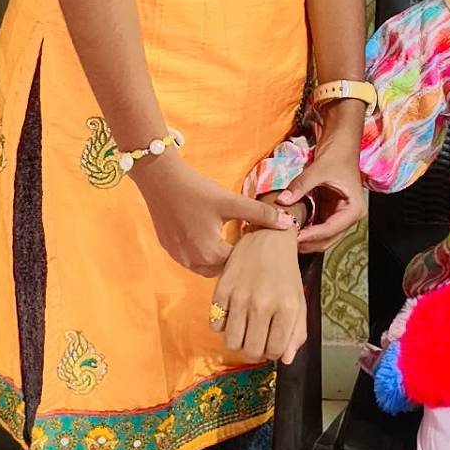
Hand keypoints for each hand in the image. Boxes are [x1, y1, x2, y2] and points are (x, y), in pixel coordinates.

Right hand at [133, 154, 293, 276]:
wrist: (159, 178)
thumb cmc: (196, 190)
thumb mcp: (231, 201)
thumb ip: (260, 214)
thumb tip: (289, 222)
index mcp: (209, 253)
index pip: (238, 266)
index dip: (251, 255)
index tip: (259, 243)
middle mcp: (192, 262)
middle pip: (222, 270)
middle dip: (235, 260)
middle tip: (248, 243)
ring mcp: (178, 257)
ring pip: (206, 267)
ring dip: (219, 258)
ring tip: (231, 240)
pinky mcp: (169, 249)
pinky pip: (191, 260)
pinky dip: (203, 253)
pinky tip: (210, 235)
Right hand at [209, 227, 306, 363]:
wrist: (268, 238)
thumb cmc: (286, 274)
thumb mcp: (299, 301)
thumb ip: (297, 333)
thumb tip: (284, 360)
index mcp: (287, 307)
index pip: (274, 351)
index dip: (272, 352)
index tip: (271, 342)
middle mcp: (263, 304)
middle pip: (251, 351)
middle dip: (254, 350)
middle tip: (257, 337)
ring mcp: (240, 297)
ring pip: (231, 343)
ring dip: (238, 341)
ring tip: (244, 328)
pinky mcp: (221, 289)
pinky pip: (215, 326)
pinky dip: (222, 326)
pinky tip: (232, 314)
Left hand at [277, 131, 365, 252]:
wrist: (341, 143)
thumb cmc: (337, 155)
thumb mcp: (319, 169)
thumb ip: (301, 185)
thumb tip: (282, 201)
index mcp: (354, 209)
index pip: (331, 229)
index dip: (312, 235)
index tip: (294, 237)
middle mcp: (349, 217)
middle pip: (328, 239)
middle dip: (308, 243)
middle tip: (286, 244)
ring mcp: (340, 216)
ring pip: (322, 238)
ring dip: (306, 240)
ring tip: (286, 240)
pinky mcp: (330, 212)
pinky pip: (317, 228)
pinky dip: (306, 231)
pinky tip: (291, 231)